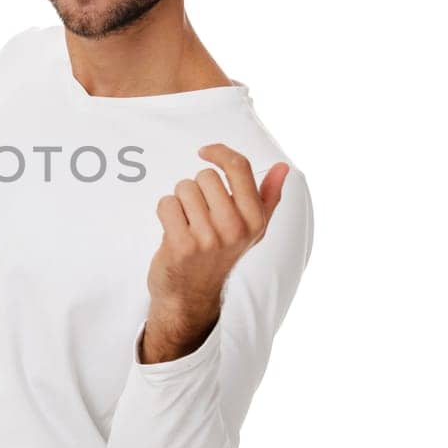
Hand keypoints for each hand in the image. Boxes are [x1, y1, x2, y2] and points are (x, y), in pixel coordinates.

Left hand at [145, 144, 289, 351]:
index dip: (219, 152)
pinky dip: (165, 213)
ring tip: (187, 224)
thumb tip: (282, 167)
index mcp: (255, 219)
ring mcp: (209, 237)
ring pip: (183, 188)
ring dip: (180, 202)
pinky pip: (166, 204)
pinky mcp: (182, 245)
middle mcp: (235, 228)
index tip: (204, 152)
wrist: (191, 295)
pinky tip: (173, 231)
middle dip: (196, 190)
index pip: (238, 167)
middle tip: (198, 215)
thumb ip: (267, 197)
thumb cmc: (219, 255)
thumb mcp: (251, 230)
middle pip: (205, 176)